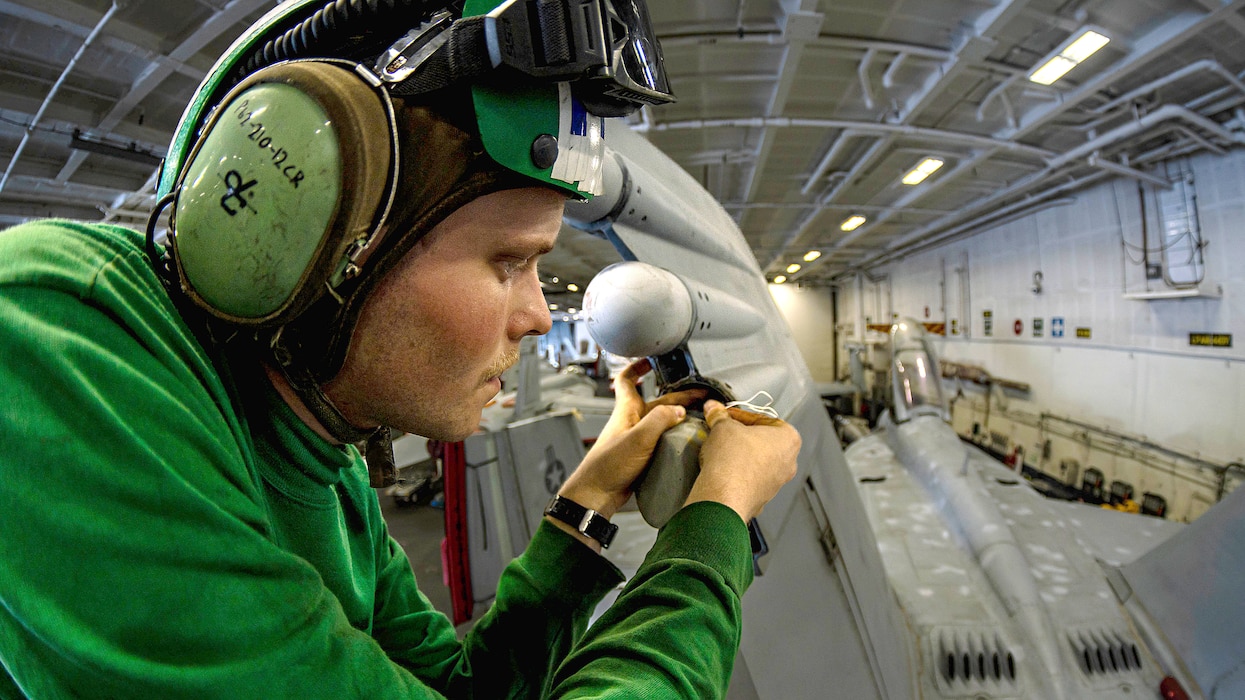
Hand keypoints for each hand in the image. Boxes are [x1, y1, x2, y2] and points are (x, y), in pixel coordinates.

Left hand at [556, 359, 705, 520]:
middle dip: (679, 396)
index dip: (637, 367)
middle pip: (657, 402)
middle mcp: (632, 421)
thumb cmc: (610, 464)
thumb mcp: (638, 438)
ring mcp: (637, 438)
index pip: (627, 380)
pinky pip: (662, 440)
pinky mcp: (642, 455)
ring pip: (662, 422)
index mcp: (626, 410)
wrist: (598, 494)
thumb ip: (660, 420)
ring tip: (701, 416)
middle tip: (702, 396)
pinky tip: (689, 441)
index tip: (652, 359)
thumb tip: (680, 409)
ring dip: (679, 417)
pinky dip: (676, 437)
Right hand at [685, 400, 800, 522]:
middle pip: (762, 441)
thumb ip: (720, 416)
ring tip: (719, 451)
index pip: (763, 418)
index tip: (725, 416)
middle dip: (741, 436)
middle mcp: (789, 462)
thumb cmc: (733, 460)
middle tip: (722, 432)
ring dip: (739, 455)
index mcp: (789, 438)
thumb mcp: (723, 427)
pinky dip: (737, 474)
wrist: (724, 496)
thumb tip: (714, 409)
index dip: (740, 415)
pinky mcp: (761, 498)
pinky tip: (721, 470)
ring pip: (757, 462)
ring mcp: (776, 483)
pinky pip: (749, 480)